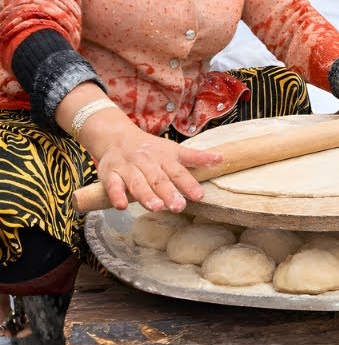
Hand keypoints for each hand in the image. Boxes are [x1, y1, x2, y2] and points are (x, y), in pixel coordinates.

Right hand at [81, 119, 221, 212]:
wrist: (115, 136)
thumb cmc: (149, 148)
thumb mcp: (173, 150)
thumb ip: (195, 157)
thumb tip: (221, 159)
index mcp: (164, 157)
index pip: (178, 172)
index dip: (189, 183)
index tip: (199, 196)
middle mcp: (146, 162)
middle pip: (158, 178)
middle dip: (168, 192)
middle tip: (178, 207)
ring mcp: (127, 168)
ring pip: (137, 182)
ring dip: (146, 195)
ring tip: (156, 207)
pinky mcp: (110, 174)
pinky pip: (112, 185)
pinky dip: (116, 195)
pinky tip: (122, 206)